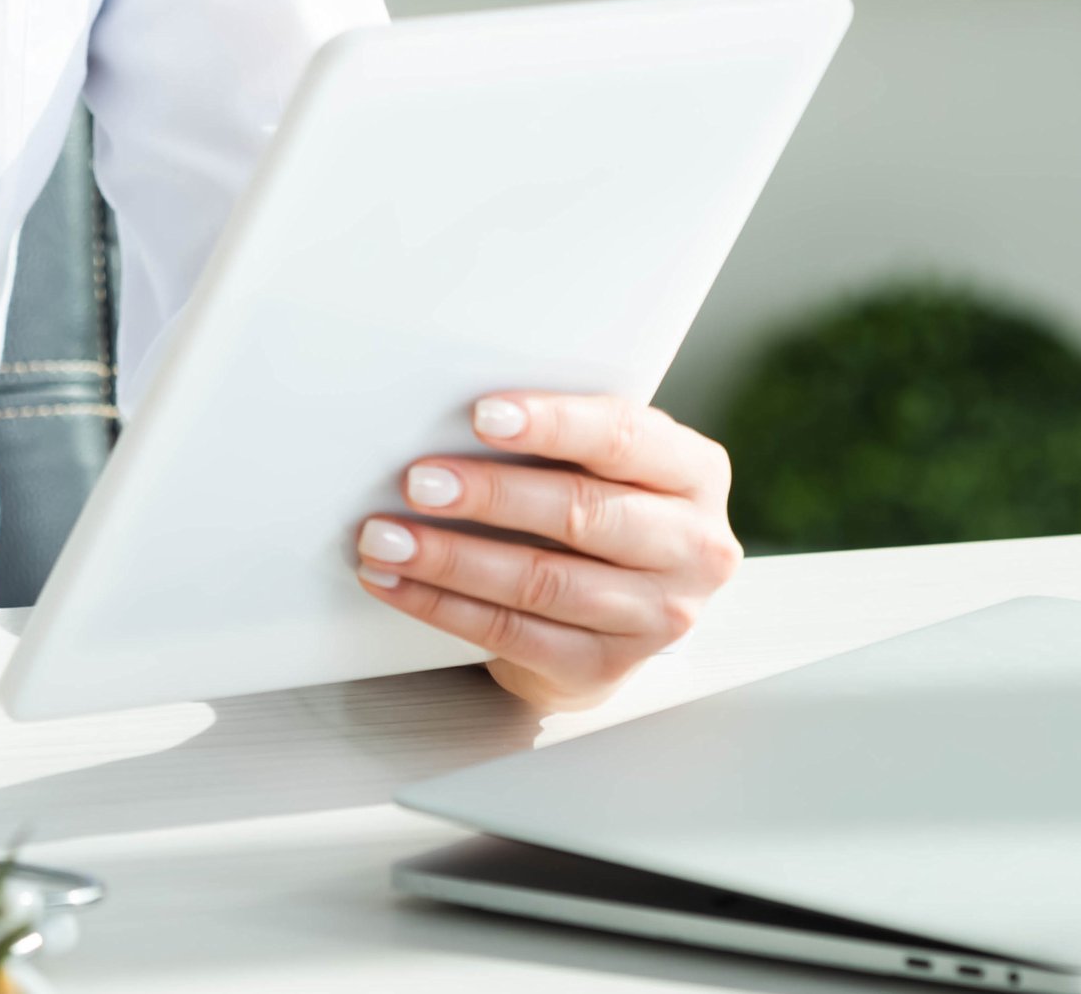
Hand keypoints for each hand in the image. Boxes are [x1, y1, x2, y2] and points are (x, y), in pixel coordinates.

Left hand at [358, 393, 742, 714]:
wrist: (623, 611)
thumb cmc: (603, 506)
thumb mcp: (610, 464)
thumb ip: (565, 437)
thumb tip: (451, 412)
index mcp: (694, 474)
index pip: (624, 438)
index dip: (552, 425)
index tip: (480, 415)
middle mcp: (692, 548)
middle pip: (582, 514)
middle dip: (490, 495)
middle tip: (418, 481)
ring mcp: (656, 618)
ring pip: (540, 582)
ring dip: (451, 559)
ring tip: (387, 537)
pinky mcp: (604, 669)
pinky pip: (512, 634)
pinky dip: (443, 606)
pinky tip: (397, 583)